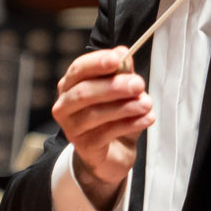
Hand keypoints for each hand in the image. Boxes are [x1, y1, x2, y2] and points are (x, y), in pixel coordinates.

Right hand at [52, 48, 152, 210]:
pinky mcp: (84, 146)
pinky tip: (146, 119)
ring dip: (124, 107)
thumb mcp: (120, 92)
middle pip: (83, 92)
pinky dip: (129, 124)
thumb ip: (121, 73)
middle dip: (113, 86)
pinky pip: (106, 133)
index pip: (78, 69)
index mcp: (70, 86)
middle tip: (138, 84)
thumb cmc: (112, 119)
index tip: (118, 57)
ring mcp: (72, 127)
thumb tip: (124, 55)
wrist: (112, 154)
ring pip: (95, 114)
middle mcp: (65, 105)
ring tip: (146, 104)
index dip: (97, 62)